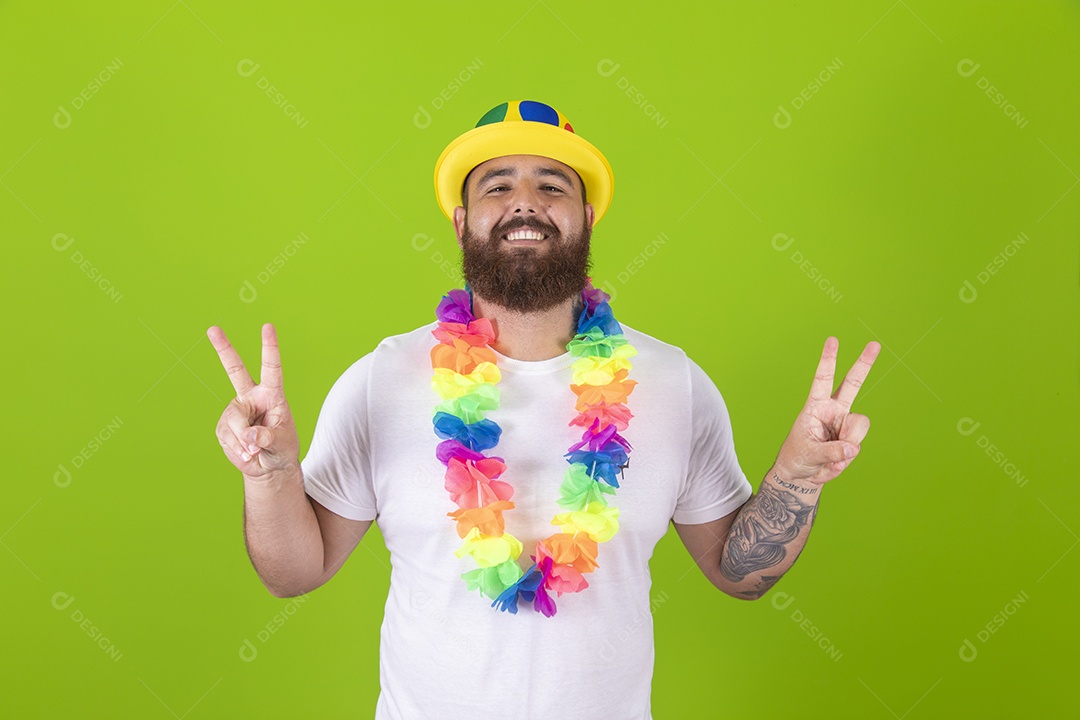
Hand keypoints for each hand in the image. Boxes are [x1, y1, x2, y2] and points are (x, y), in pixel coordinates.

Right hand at [208, 323, 299, 479]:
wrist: (269, 466)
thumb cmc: (281, 448)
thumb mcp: (282, 444)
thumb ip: (268, 438)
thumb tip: (250, 434)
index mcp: (271, 394)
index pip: (271, 368)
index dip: (269, 348)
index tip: (268, 326)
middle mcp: (251, 397)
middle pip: (235, 370)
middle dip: (223, 349)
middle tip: (212, 329)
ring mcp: (235, 410)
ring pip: (233, 421)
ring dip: (244, 442)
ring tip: (255, 452)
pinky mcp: (224, 425)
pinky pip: (227, 436)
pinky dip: (237, 449)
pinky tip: (246, 454)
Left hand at [773, 336, 879, 484]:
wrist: (802, 475)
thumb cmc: (798, 457)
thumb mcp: (808, 453)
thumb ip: (830, 451)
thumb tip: (853, 448)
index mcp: (816, 406)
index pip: (823, 379)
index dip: (828, 360)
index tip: (833, 340)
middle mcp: (833, 410)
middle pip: (853, 383)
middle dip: (864, 363)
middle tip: (875, 344)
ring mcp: (845, 424)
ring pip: (859, 425)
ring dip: (847, 442)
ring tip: (831, 454)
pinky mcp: (852, 438)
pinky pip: (857, 444)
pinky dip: (847, 455)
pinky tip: (835, 460)